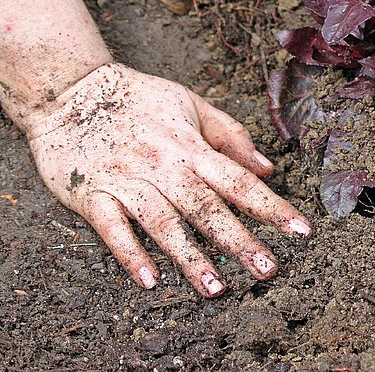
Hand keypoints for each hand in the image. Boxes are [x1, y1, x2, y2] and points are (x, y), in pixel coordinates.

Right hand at [25, 63, 310, 296]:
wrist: (70, 89)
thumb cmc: (139, 97)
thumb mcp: (191, 104)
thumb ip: (231, 136)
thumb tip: (267, 169)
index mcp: (191, 146)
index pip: (240, 181)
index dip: (272, 207)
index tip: (301, 232)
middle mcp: (163, 166)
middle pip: (207, 208)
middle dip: (239, 240)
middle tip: (267, 270)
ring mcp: (127, 181)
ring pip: (164, 223)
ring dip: (190, 257)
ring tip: (215, 289)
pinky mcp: (91, 194)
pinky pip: (112, 228)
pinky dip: (130, 254)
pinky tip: (150, 280)